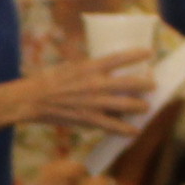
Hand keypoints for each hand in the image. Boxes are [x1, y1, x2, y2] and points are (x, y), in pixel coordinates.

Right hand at [23, 52, 151, 137]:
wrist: (32, 100)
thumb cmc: (49, 80)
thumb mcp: (70, 65)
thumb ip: (89, 66)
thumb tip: (105, 66)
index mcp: (90, 66)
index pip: (119, 57)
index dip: (137, 54)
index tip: (150, 52)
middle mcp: (95, 83)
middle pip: (131, 83)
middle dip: (146, 85)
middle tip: (153, 86)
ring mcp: (94, 103)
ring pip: (127, 106)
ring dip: (141, 107)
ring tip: (146, 107)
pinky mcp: (89, 119)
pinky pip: (113, 126)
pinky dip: (126, 130)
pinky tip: (134, 131)